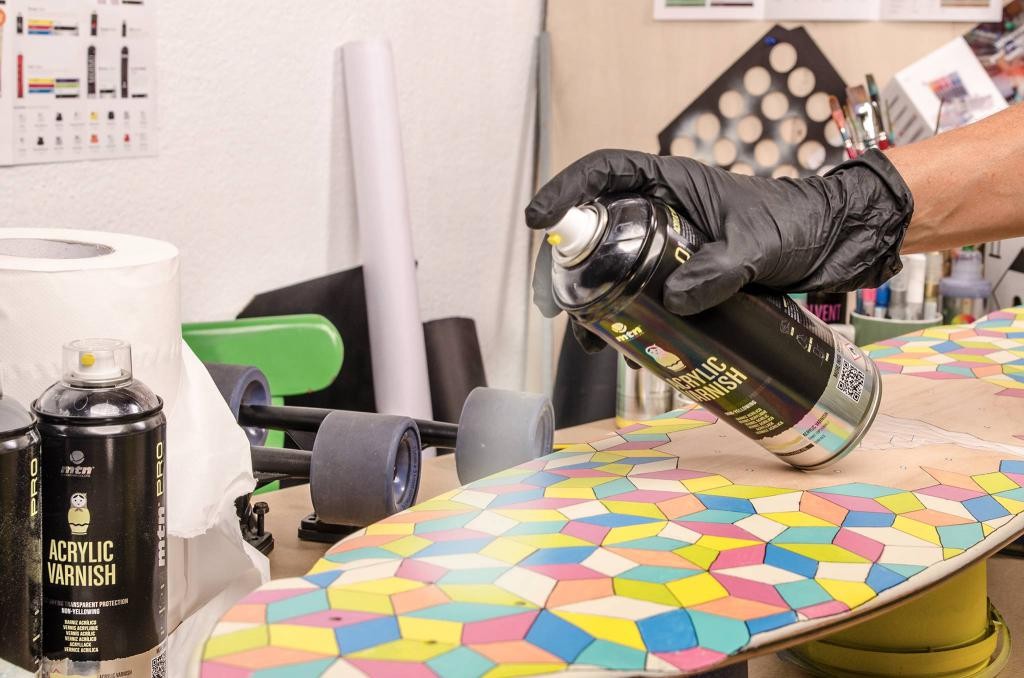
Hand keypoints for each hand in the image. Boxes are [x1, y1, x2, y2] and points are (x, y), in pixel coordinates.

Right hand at [528, 148, 913, 319]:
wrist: (836, 244)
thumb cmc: (800, 223)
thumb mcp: (757, 246)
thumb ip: (719, 270)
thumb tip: (673, 303)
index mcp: (672, 182)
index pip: (604, 173)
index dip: (565, 191)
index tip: (539, 221)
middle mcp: (663, 210)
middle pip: (597, 230)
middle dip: (570, 266)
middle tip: (556, 302)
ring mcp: (672, 244)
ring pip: (616, 269)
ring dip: (597, 304)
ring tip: (591, 340)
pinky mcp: (686, 274)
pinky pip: (645, 294)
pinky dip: (633, 322)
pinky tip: (633, 353)